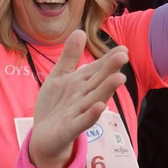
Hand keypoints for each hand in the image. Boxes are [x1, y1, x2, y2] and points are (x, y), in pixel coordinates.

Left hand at [27, 31, 130, 167]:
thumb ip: (69, 56)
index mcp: (81, 84)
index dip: (108, 59)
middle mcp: (83, 97)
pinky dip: (90, 116)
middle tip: (124, 56)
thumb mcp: (59, 77)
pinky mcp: (70, 129)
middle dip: (110, 70)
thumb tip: (80, 31)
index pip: (97, 69)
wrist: (42, 137)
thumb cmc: (55, 106)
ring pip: (94, 100)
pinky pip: (81, 122)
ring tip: (119, 79)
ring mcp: (78, 114)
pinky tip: (100, 107)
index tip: (123, 49)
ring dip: (106, 90)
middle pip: (98, 82)